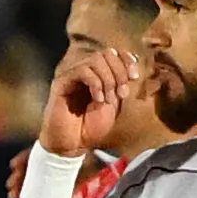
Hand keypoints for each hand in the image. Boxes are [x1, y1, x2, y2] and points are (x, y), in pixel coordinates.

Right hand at [41, 40, 135, 155]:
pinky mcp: (62, 81)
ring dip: (108, 80)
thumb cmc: (90, 127)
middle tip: (121, 94)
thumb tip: (131, 69)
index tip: (134, 76)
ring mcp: (72, 74)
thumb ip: (120, 85)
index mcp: (98, 74)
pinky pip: (83, 70)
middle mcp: (84, 70)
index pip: (114, 53)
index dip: (127, 60)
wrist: (72, 144)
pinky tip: (98, 99)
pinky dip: (96, 84)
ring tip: (108, 99)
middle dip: (120, 73)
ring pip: (96, 59)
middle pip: (107, 53)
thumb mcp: (113, 104)